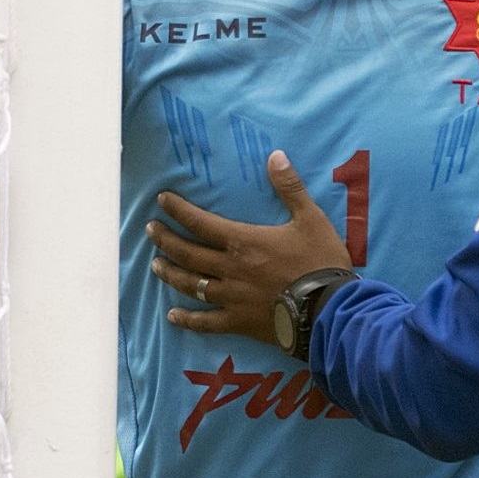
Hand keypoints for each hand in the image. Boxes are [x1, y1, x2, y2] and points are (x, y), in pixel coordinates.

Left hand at [148, 150, 353, 344]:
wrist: (328, 309)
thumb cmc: (320, 262)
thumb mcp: (310, 218)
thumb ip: (290, 187)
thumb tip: (275, 155)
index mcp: (244, 242)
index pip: (202, 223)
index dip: (179, 211)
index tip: (161, 201)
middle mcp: (230, 268)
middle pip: (188, 253)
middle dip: (166, 240)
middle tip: (150, 230)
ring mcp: (231, 298)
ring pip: (191, 285)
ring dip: (171, 273)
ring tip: (155, 265)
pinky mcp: (238, 322)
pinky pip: (206, 322)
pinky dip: (187, 319)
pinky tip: (173, 316)